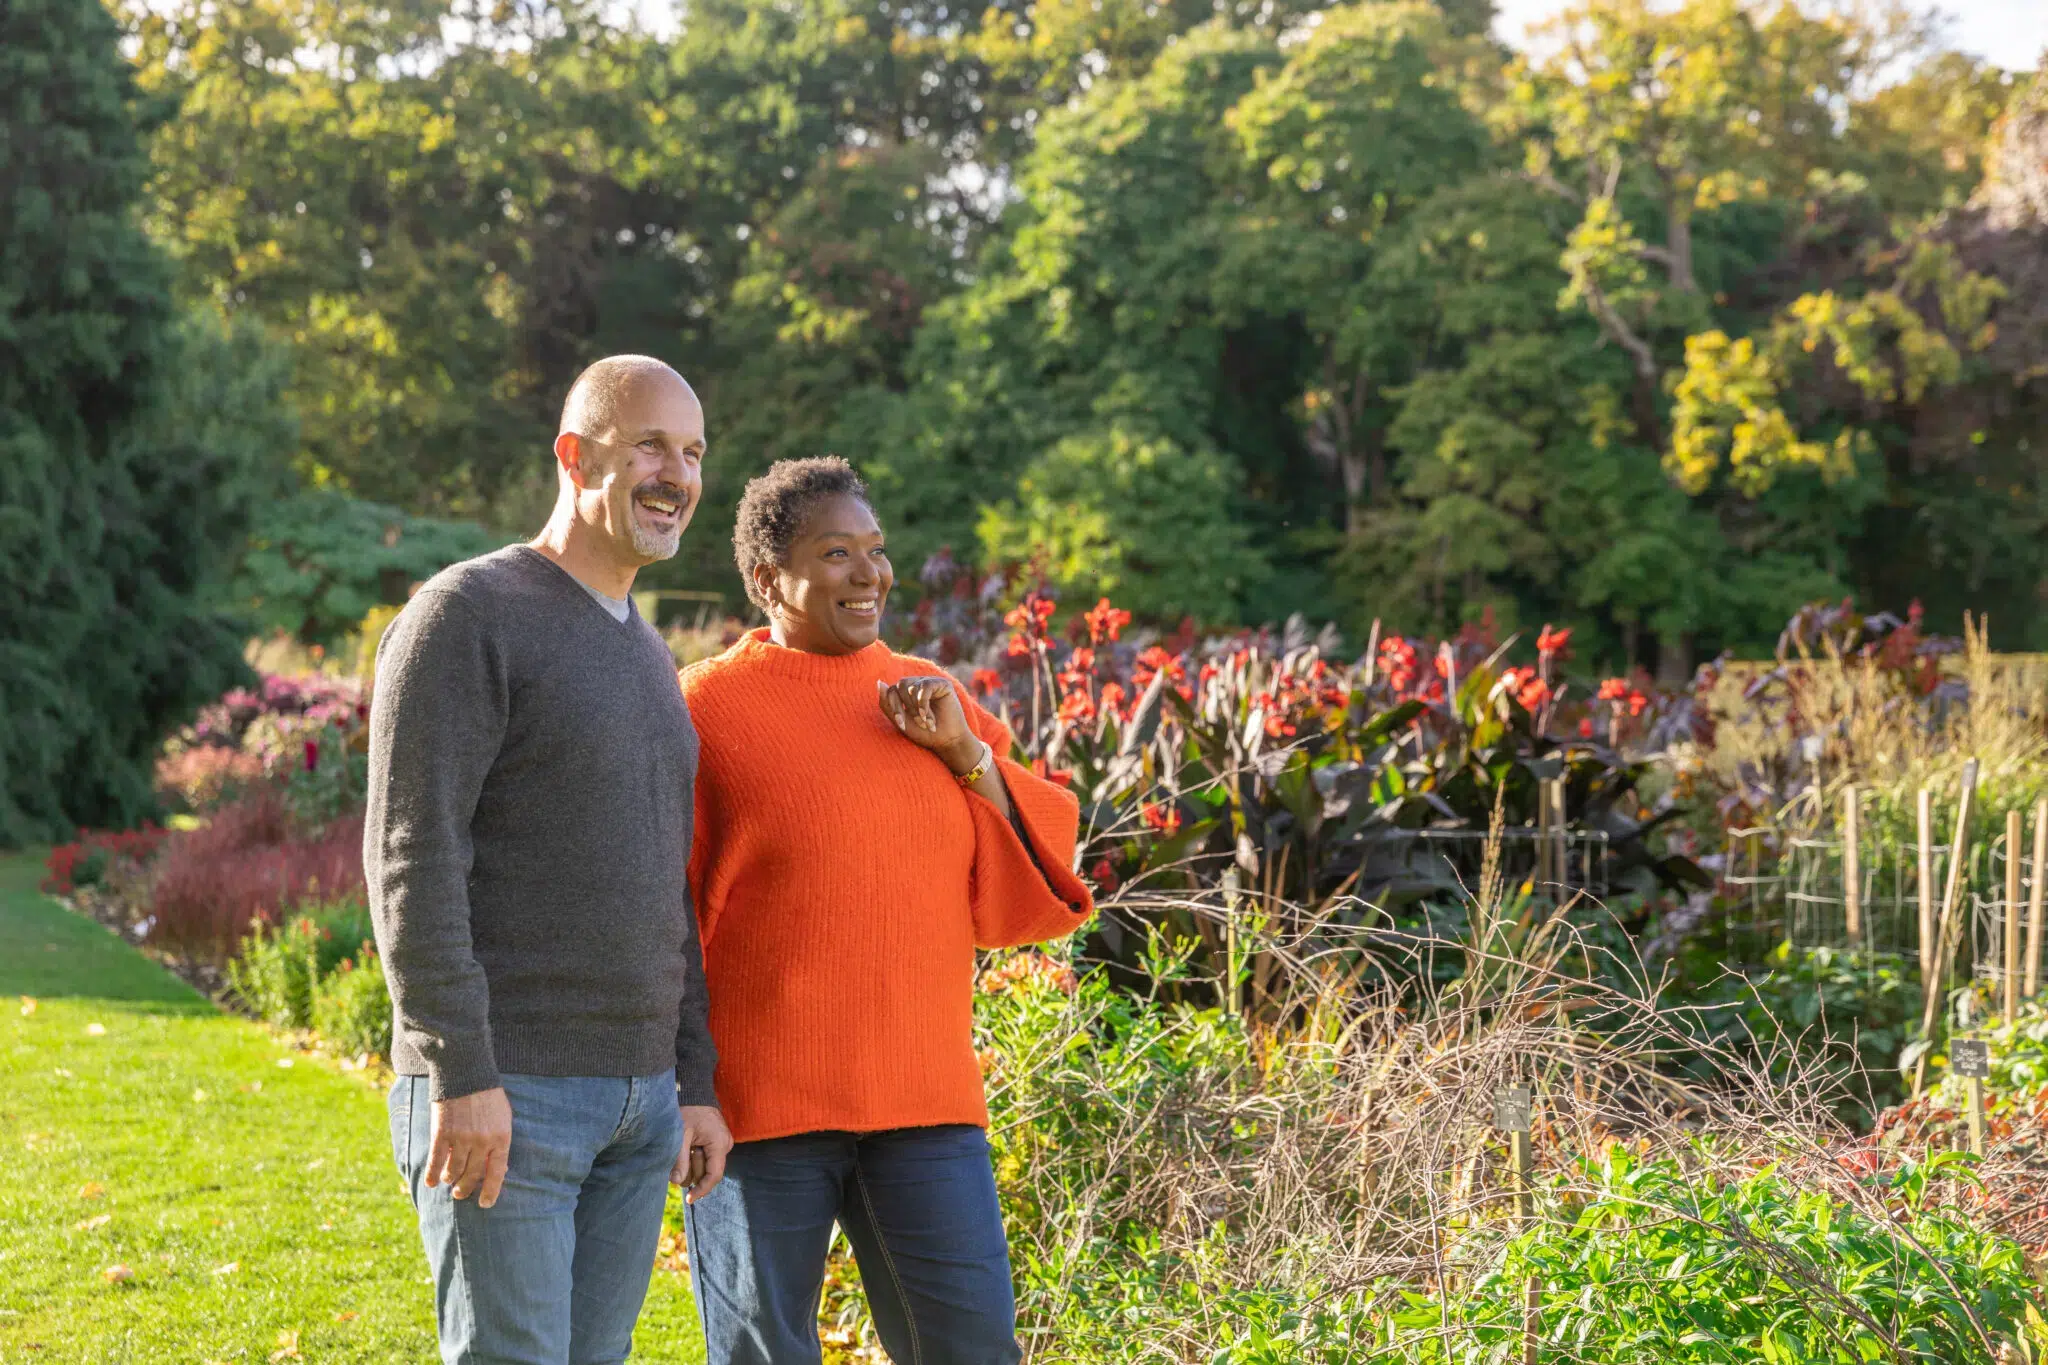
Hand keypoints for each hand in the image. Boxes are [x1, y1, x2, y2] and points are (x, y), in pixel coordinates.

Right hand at [427, 1087, 512, 1208]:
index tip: (485, 1203)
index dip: (491, 1191)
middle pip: (472, 1175)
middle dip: (465, 1188)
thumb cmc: (487, 1095)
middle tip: (460, 1194)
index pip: (497, 1172)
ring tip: (448, 1182)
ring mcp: (462, 1138)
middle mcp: (483, 1141)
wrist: (465, 1073)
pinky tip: (430, 1183)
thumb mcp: (503, 1116)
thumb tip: (498, 1167)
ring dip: (450, 1180)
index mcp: (502, 1137)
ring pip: (454, 1171)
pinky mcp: (442, 1134)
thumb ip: (499, 1141)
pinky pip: (436, 1162)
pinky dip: (432, 1175)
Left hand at [673, 1104, 732, 1203]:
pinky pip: (704, 1158)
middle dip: (691, 1169)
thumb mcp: (680, 1134)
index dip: (702, 1189)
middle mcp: (724, 1145)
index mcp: (719, 1143)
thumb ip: (679, 1159)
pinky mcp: (716, 1142)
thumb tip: (676, 1183)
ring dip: (691, 1162)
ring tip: (685, 1144)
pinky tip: (688, 1146)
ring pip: (705, 1167)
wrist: (694, 1092)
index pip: (714, 1175)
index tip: (689, 1199)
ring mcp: (721, 1144)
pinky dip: (693, 1157)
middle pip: (707, 1172)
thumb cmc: (687, 1110)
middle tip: (682, 1150)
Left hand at [877, 676, 980, 773]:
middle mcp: (918, 685)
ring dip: (916, 709)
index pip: (891, 690)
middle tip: (918, 723)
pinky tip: (928, 716)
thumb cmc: (924, 734)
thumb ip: (887, 704)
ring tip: (926, 722)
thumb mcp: (901, 722)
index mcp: (907, 693)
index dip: (894, 707)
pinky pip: (925, 687)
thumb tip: (879, 682)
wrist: (947, 742)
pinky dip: (923, 704)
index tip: (902, 725)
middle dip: (906, 707)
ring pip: (911, 687)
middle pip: (900, 686)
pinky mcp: (942, 684)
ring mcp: (930, 683)